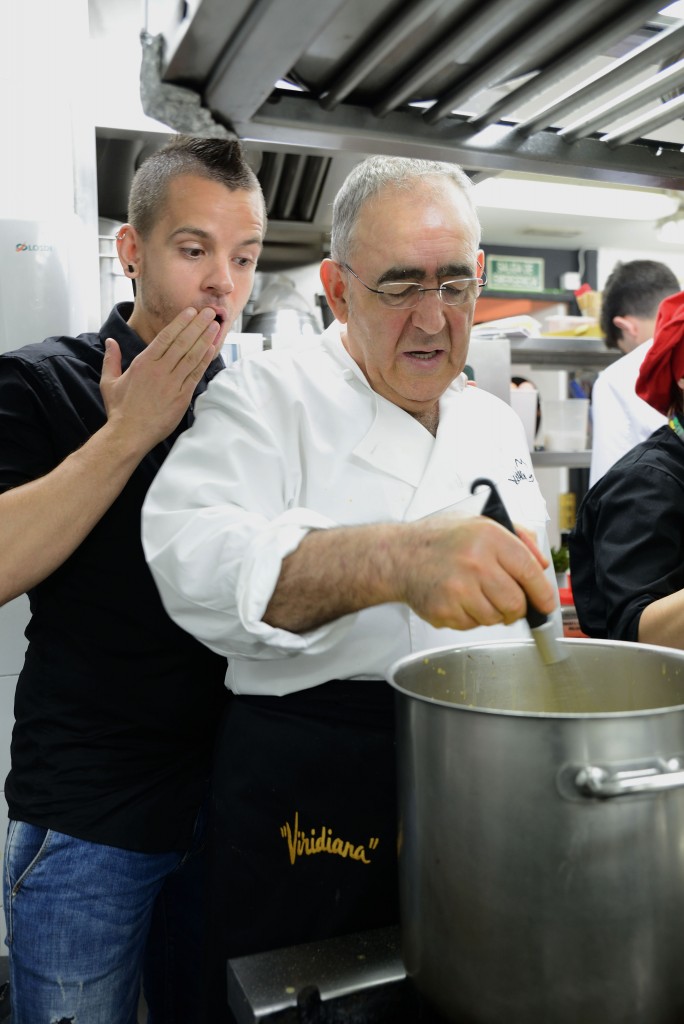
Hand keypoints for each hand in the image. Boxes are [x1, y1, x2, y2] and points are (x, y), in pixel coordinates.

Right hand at [99, 307, 220, 453]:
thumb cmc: (119, 410)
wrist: (129, 434)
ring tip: (216, 326)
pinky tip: (212, 349)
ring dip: (205, 339)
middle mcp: (160, 370)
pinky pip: (196, 374)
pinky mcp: (182, 397)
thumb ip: (111, 359)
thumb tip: (111, 342)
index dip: (181, 322)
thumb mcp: (109, 382)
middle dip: (198, 325)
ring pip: (192, 356)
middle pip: (183, 342)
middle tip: (210, 312)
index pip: (166, 337)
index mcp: (144, 363)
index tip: (191, 311)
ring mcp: (172, 383)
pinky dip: (205, 361)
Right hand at [399, 515, 554, 630]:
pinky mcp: (445, 610)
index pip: (529, 570)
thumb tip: (541, 562)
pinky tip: (459, 599)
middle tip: (509, 602)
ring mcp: (458, 588)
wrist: (399, 556)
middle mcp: (475, 562)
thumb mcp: (480, 522)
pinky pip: (473, 625)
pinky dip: (471, 618)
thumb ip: (518, 537)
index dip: (543, 591)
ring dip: (493, 613)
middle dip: (517, 608)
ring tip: (477, 595)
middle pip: (515, 602)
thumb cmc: (439, 540)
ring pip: (496, 617)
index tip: (545, 602)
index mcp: (488, 537)